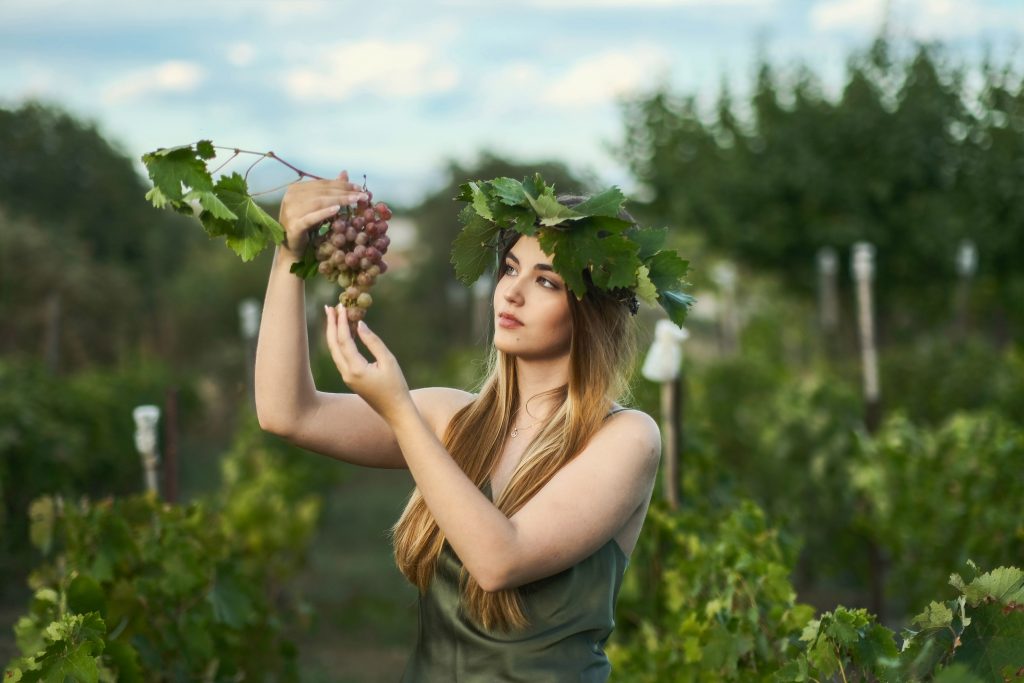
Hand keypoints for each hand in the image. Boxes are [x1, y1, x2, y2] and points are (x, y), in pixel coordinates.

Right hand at [278, 171, 367, 255]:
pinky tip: (338, 209)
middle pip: (322, 192)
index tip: (359, 188)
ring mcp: (290, 211)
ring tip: (355, 201)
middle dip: (344, 192)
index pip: (322, 184)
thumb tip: (344, 173)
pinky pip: (311, 218)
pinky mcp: (294, 226)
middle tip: (362, 195)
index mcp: (295, 190)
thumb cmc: (307, 227)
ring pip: (319, 202)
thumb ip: (330, 191)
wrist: (293, 250)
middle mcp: (290, 198)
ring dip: (339, 200)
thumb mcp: (319, 207)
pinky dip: (324, 213)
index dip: (342, 184)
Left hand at [324, 305, 412, 423]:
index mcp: (356, 368)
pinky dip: (340, 342)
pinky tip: (345, 332)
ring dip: (333, 333)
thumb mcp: (388, 360)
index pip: (344, 340)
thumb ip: (373, 341)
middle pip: (333, 345)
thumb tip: (360, 324)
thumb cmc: (396, 385)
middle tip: (330, 307)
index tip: (340, 307)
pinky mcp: (350, 378)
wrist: (395, 410)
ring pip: (334, 351)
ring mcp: (346, 377)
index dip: (341, 322)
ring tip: (334, 316)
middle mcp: (347, 373)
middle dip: (331, 325)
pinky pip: (340, 356)